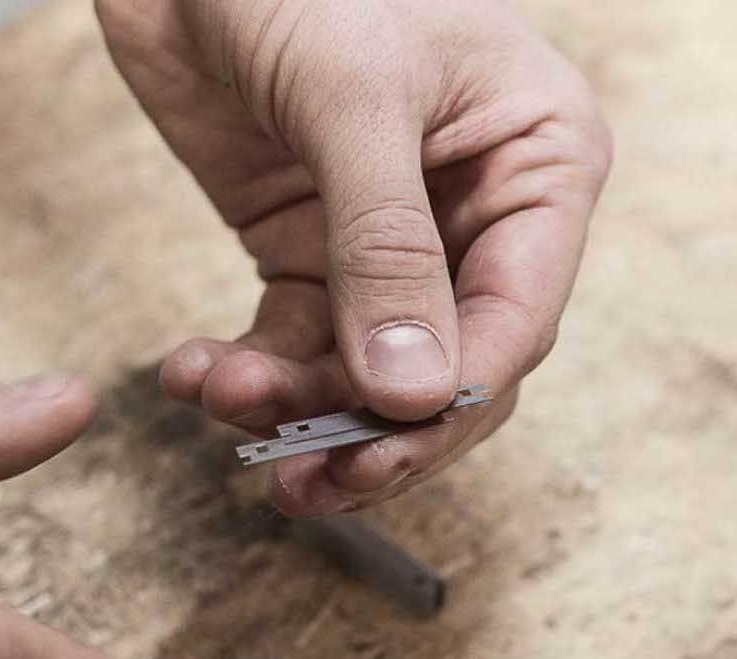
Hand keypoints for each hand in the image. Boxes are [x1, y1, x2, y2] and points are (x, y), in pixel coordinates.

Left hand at [97, 0, 611, 515]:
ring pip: (371, 376)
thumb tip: (409, 394)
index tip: (383, 444)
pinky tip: (197, 374)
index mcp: (539, 162)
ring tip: (225, 405)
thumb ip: (385, 249)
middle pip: (453, 369)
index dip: (454, 396)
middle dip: (379, 430)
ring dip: (299, 409)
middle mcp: (482, 216)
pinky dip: (252, 374)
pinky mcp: (317, 255)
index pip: (518, 316)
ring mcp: (398, 245)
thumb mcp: (352, 100)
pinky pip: (300, 347)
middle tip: (311, 479)